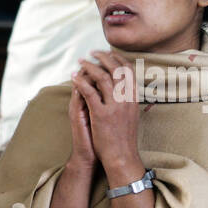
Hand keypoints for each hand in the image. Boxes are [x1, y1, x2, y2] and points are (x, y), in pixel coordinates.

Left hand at [71, 50, 141, 179]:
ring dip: (90, 66)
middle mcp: (127, 99)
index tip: (107, 52)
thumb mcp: (130, 113)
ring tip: (81, 61)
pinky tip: (74, 77)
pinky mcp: (102, 115)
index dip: (117, 58)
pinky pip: (90, 93)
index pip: (128, 70)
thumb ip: (127, 98)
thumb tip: (123, 85)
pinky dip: (81, 82)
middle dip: (103, 57)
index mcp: (134, 97)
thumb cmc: (123, 136)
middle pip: (116, 69)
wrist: (121, 156)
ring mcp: (115, 106)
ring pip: (103, 78)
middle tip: (92, 52)